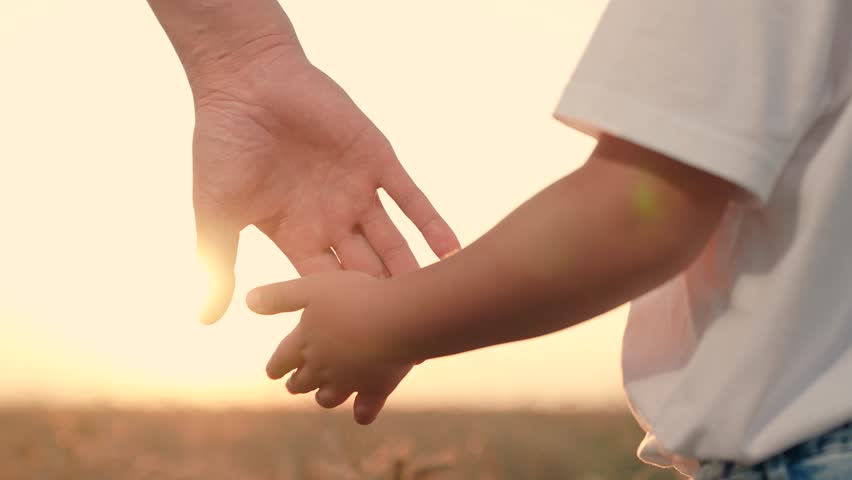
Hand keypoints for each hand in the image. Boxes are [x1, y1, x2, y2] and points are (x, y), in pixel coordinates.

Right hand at [190, 46, 459, 324]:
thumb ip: (219, 265)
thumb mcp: (216, 214)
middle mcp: (332, 220)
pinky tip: (451, 247)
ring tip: (438, 301)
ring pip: (393, 240)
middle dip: (386, 304)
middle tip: (414, 338)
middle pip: (367, 273)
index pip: (326, 289)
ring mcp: (356, 192)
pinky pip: (409, 197)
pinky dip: (430, 222)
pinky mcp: (376, 160)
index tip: (365, 352)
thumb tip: (206, 319)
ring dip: (414, 270)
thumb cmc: (223, 147)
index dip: (343, 319)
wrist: (246, 82)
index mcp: (298, 237)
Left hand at [246, 271, 412, 424]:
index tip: (272, 371)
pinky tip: (361, 412)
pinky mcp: (375, 389)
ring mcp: (348, 382)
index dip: (276, 366)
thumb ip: (280, 296)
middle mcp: (322, 368)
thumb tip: (249, 300)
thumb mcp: (312, 287)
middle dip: (296, 382)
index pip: (281, 360)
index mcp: (304, 343)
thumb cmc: (355, 297)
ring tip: (324, 394)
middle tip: (294, 383)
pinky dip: (361, 412)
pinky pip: (365, 409)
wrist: (397, 318)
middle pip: (301, 382)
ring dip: (323, 396)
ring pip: (328, 398)